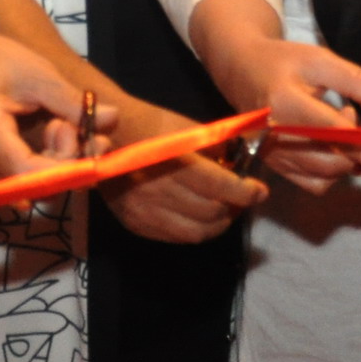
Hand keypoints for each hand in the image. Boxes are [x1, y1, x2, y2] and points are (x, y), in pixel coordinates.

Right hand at [0, 18, 103, 179]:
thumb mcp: (36, 73)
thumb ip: (72, 102)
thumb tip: (112, 119)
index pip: (28, 174)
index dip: (66, 169)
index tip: (93, 143)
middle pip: (33, 185)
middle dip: (67, 160)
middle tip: (77, 123)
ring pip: (31, 185)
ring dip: (58, 160)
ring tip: (61, 122)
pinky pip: (22, 179)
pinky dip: (45, 162)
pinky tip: (51, 133)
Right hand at [98, 97, 265, 243]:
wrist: (101, 135)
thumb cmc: (148, 124)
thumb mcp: (186, 127)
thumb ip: (216, 147)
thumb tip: (239, 161)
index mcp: (178, 165)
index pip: (225, 189)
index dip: (248, 193)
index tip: (259, 191)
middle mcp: (163, 193)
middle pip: (214, 213)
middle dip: (235, 207)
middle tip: (241, 199)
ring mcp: (147, 212)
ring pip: (198, 232)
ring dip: (218, 224)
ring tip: (223, 211)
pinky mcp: (136, 224)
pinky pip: (176, 237)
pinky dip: (194, 230)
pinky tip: (198, 217)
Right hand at [196, 19, 360, 195]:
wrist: (241, 71)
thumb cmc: (282, 62)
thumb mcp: (319, 60)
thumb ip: (355, 80)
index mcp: (284, 102)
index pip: (327, 131)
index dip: (358, 145)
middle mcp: (274, 134)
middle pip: (327, 160)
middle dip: (358, 154)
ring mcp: (272, 154)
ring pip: (323, 175)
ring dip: (347, 161)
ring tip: (344, 132)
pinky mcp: (274, 165)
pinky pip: (312, 183)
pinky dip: (332, 174)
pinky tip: (333, 151)